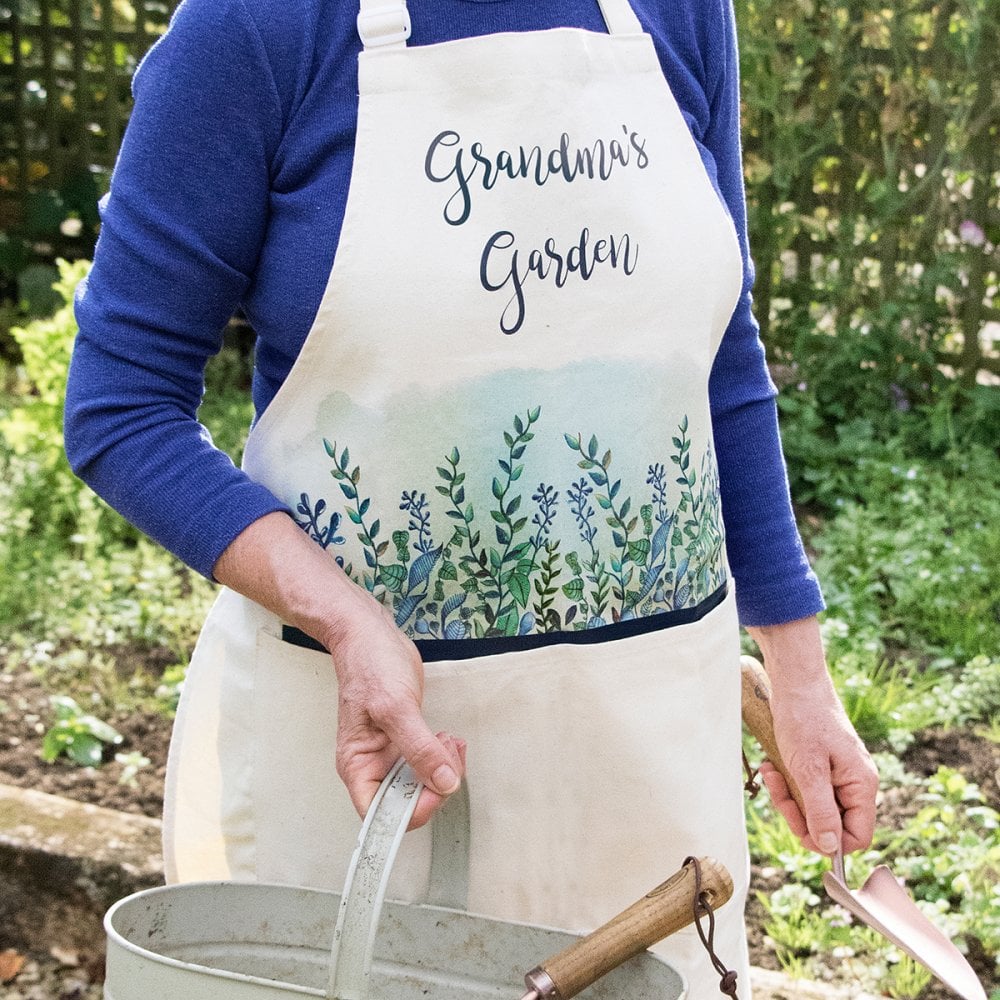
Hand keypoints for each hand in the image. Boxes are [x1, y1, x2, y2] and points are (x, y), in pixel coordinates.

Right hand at [214, 512, 466, 830]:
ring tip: (451, 742)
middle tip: (450, 755)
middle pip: (408, 804)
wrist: (369, 634)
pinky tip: (448, 738)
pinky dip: (444, 755)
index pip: (382, 818)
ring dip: (444, 769)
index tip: (438, 787)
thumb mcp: (396, 707)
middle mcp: (372, 767)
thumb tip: (444, 783)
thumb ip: (420, 748)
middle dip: (435, 785)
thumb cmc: (370, 666)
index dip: (413, 811)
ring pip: (422, 784)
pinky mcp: (406, 739)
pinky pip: (429, 762)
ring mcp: (390, 754)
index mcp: (358, 767)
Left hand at [748, 617, 878, 855]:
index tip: (800, 829)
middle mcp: (854, 782)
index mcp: (861, 785)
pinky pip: (804, 788)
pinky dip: (786, 782)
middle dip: (800, 814)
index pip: (857, 836)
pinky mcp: (819, 764)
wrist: (794, 682)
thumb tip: (829, 847)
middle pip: (831, 823)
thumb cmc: (804, 719)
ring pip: (813, 806)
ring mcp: (836, 773)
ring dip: (788, 796)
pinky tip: (772, 766)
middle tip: (778, 793)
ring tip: (772, 772)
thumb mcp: (809, 769)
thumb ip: (821, 810)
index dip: (829, 842)